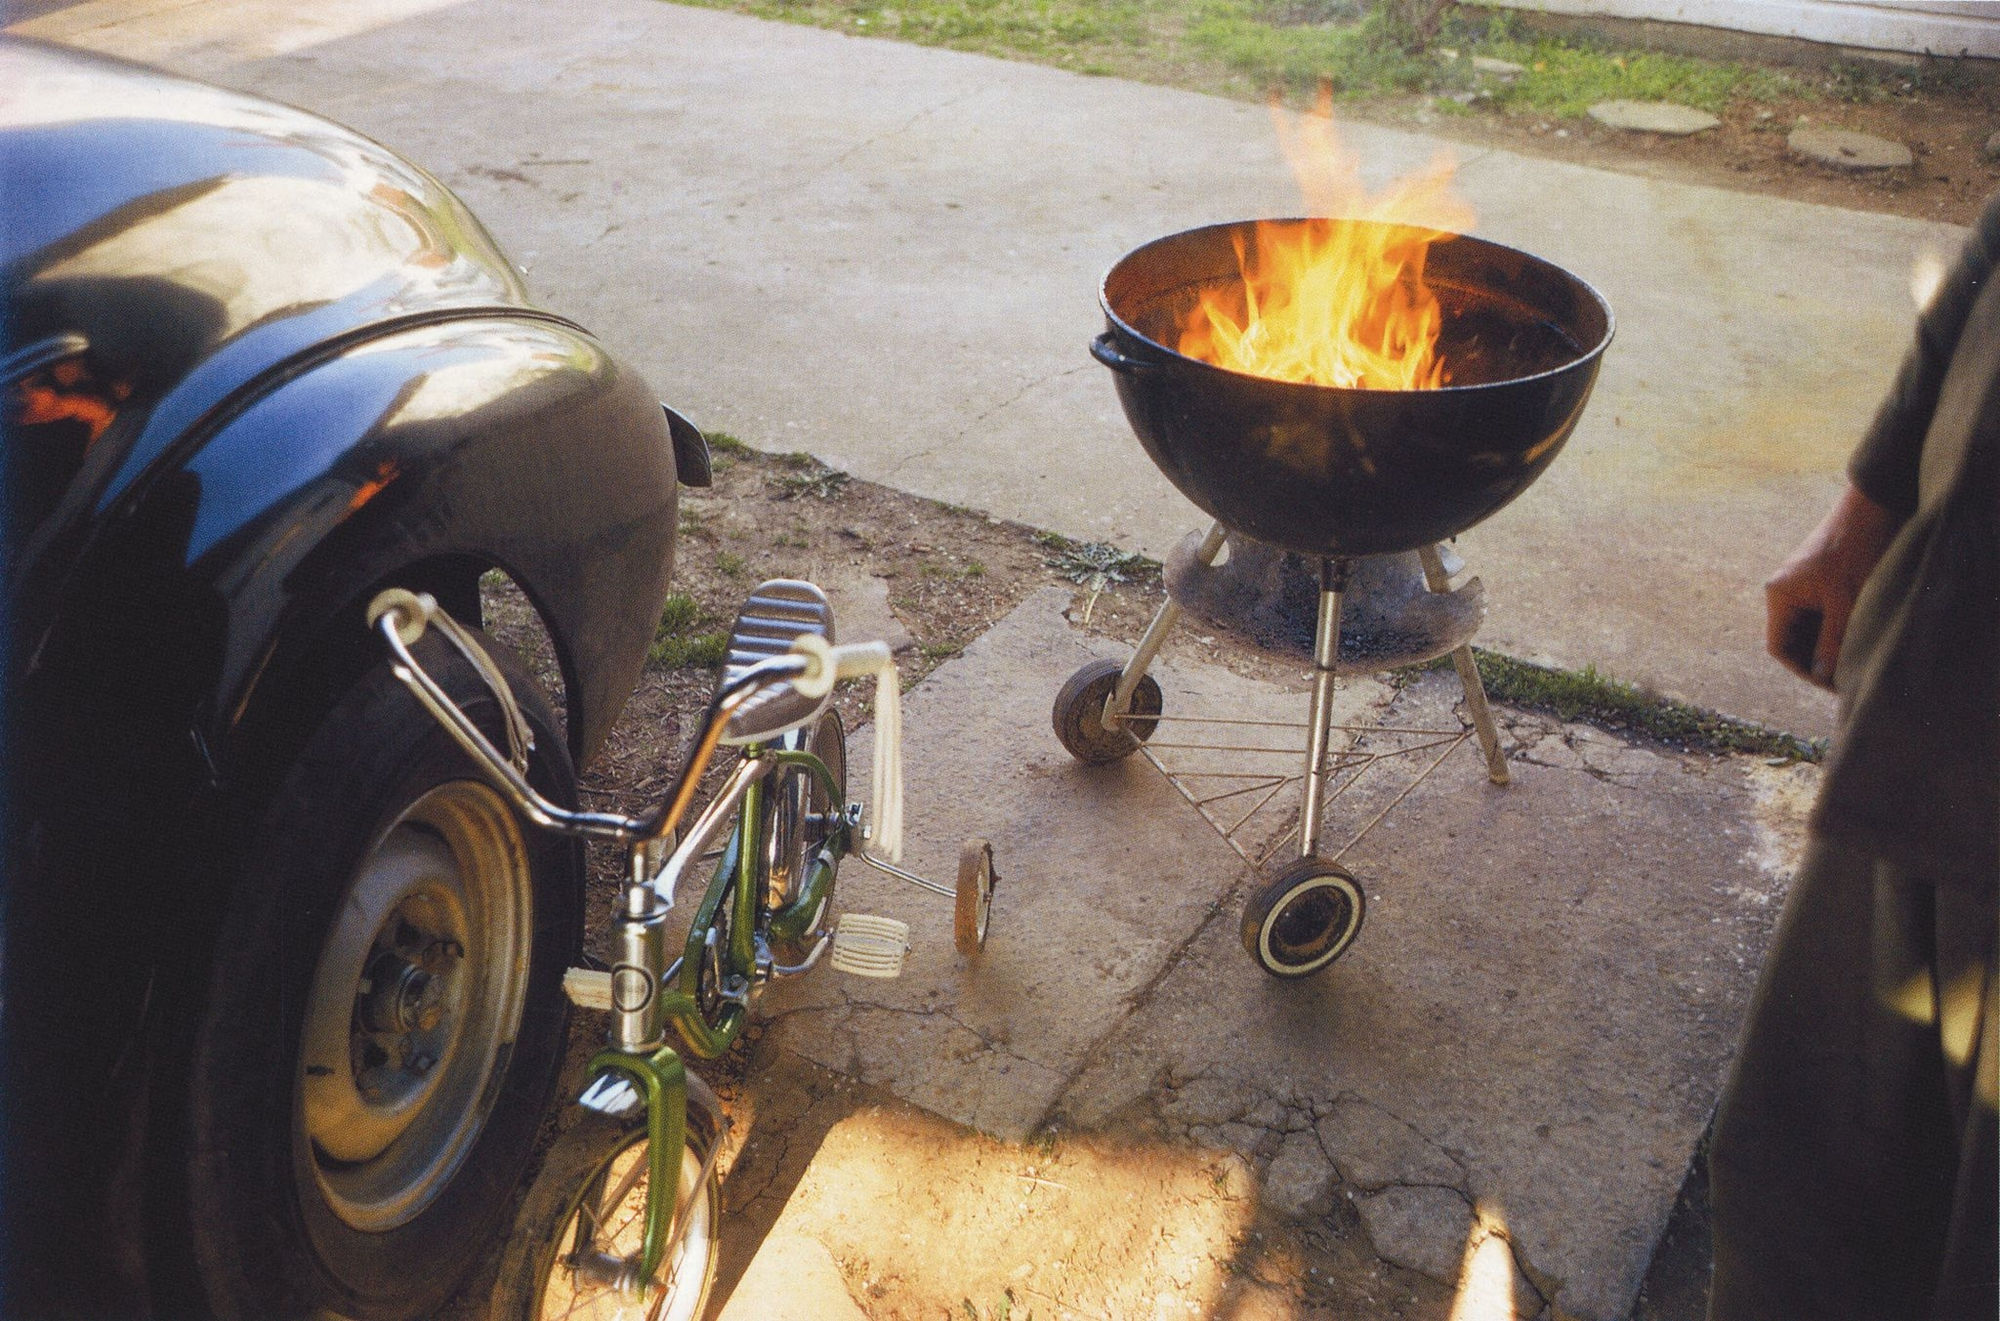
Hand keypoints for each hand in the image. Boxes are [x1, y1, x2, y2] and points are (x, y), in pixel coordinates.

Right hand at [1765, 482, 1900, 689]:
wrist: (1875, 503)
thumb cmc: (1858, 547)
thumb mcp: (1848, 601)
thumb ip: (1834, 641)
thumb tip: (1825, 676)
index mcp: (1780, 594)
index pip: (1780, 648)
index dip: (1803, 671)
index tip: (1832, 684)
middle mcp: (1784, 590)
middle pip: (1794, 639)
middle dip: (1818, 658)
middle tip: (1849, 674)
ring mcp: (1801, 583)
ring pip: (1810, 627)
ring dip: (1829, 643)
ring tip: (1857, 655)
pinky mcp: (1819, 578)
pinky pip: (1821, 611)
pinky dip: (1836, 626)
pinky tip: (1859, 633)